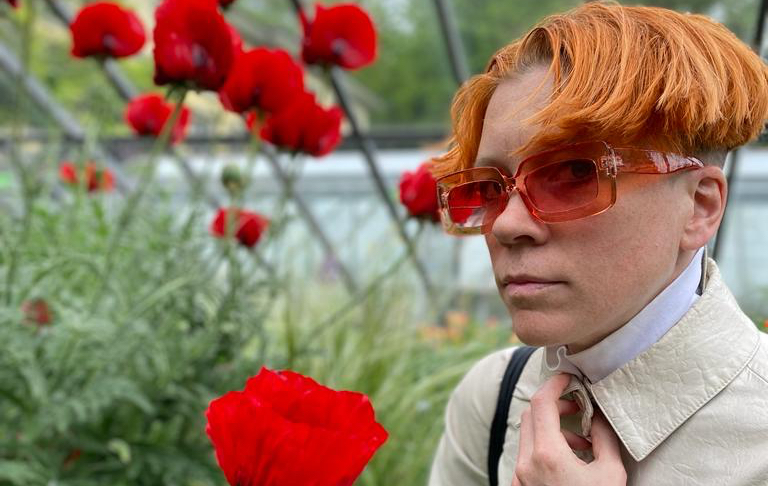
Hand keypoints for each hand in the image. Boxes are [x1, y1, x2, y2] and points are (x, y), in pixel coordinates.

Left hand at [511, 374, 626, 485]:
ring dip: (550, 430)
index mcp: (547, 455)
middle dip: (553, 406)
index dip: (554, 384)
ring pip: (527, 436)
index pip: (540, 403)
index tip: (567, 379)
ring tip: (579, 443)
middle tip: (576, 409)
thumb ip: (604, 437)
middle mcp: (526, 464)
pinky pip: (526, 456)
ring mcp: (519, 477)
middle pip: (529, 415)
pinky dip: (543, 449)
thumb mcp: (611, 472)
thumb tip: (597, 416)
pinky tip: (565, 460)